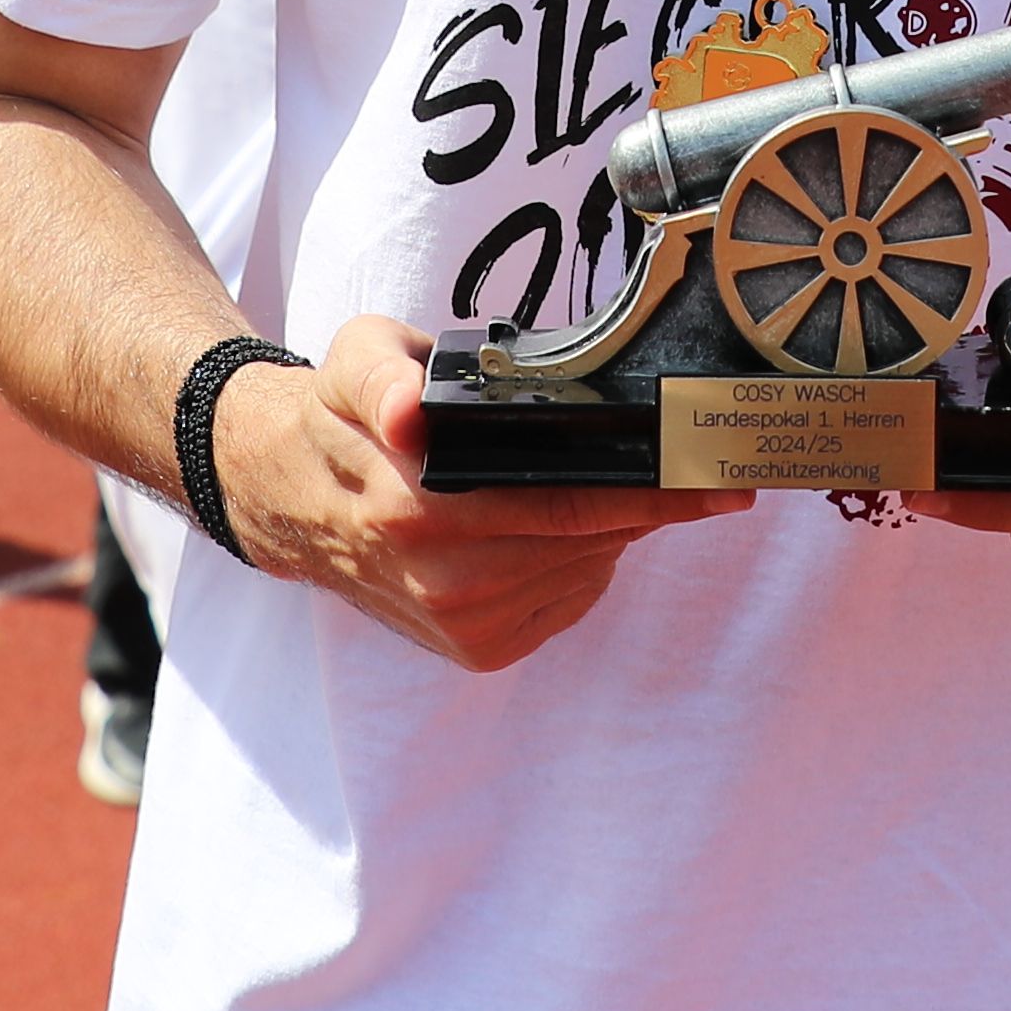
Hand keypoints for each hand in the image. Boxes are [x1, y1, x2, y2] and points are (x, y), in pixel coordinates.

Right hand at [215, 313, 746, 670]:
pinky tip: (566, 525)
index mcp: (415, 508)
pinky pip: (566, 600)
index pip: (567, 504)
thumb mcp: (353, 361)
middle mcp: (442, 578)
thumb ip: (382, 376)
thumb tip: (408, 412)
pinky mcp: (474, 650)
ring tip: (614, 483)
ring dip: (614, 530)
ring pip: (586, 570)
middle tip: (697, 467)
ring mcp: (460, 622)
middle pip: (592, 541)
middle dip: (651, 504)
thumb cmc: (340, 417)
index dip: (654, 495)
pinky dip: (582, 562)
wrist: (288, 498)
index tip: (723, 483)